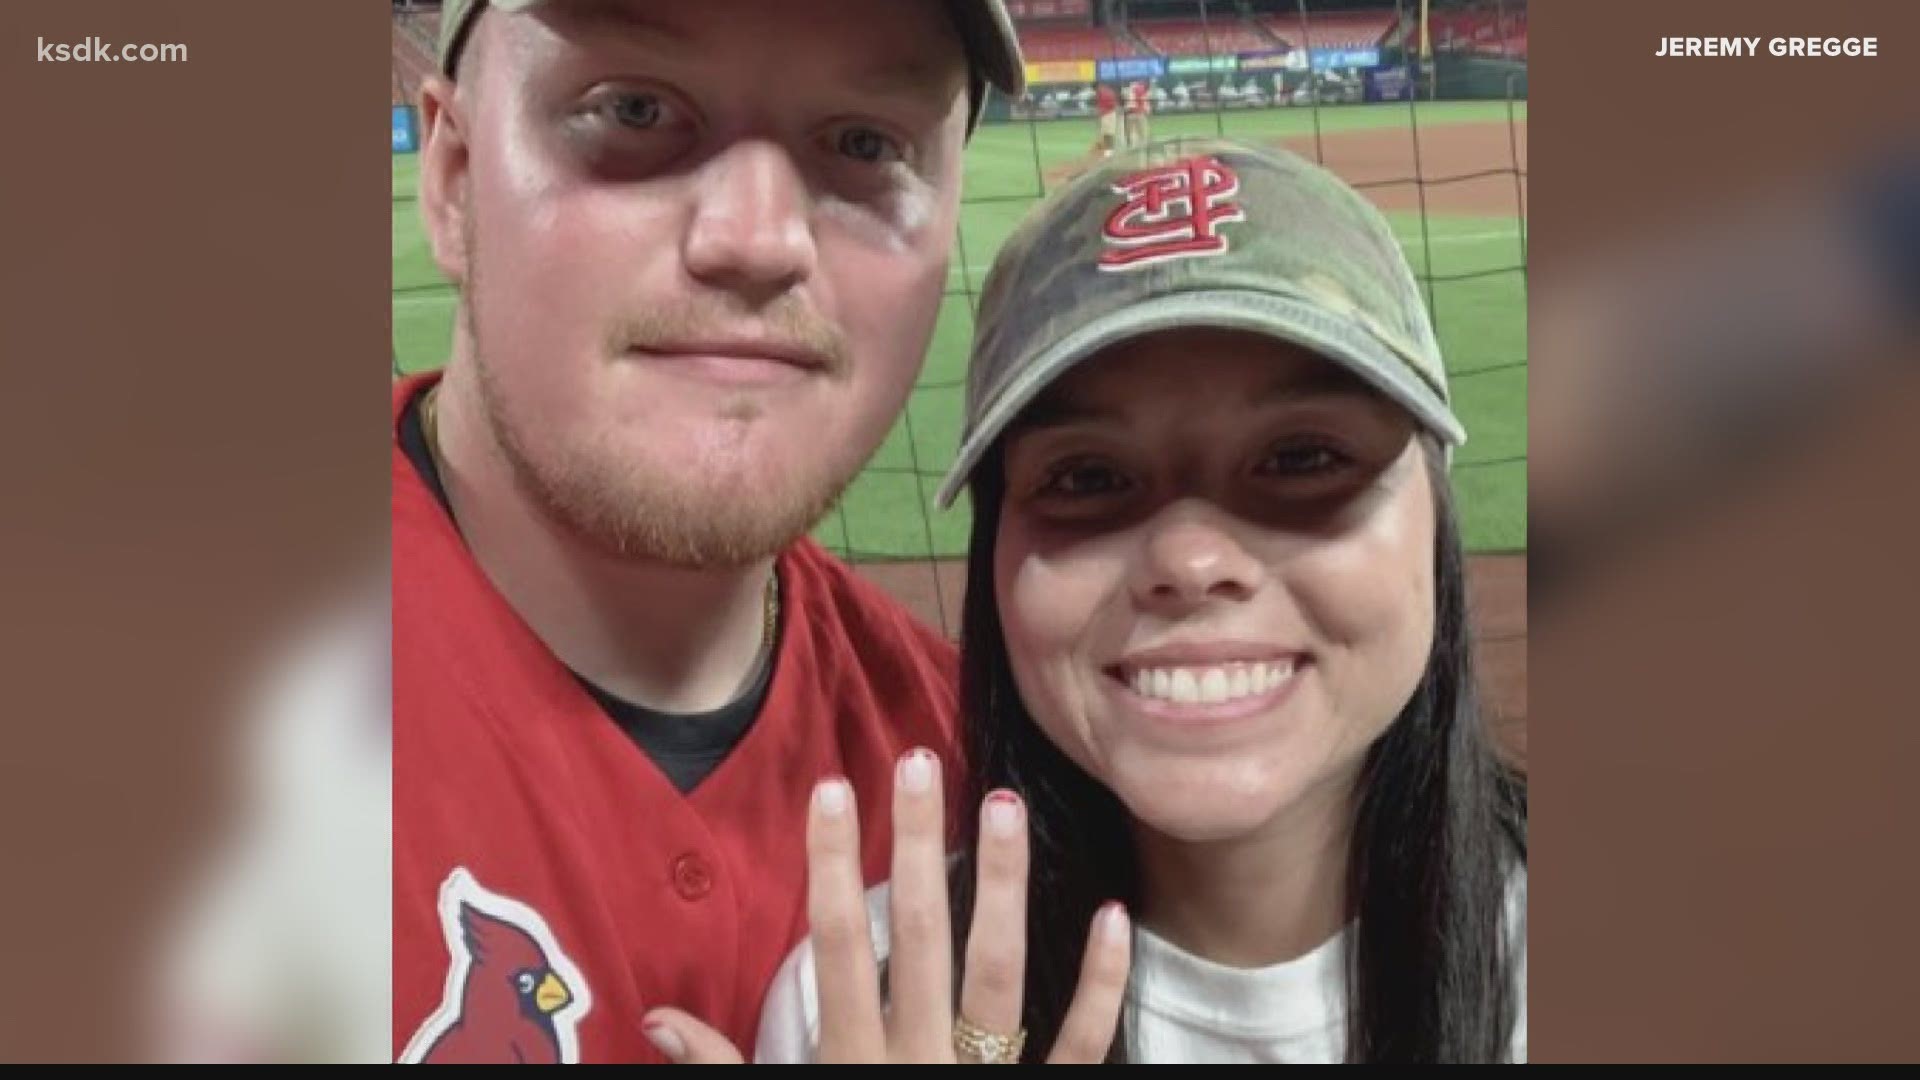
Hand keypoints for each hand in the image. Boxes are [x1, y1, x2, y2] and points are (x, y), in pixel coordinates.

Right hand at [642, 748, 1131, 1062]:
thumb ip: (722, 1071)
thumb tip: (656, 1019)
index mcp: (852, 1063)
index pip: (833, 950)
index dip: (828, 869)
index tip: (831, 791)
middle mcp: (919, 1062)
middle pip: (916, 941)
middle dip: (913, 849)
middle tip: (918, 763)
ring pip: (999, 974)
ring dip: (1000, 887)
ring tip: (1003, 804)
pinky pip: (1077, 1042)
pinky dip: (1099, 982)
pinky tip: (1109, 912)